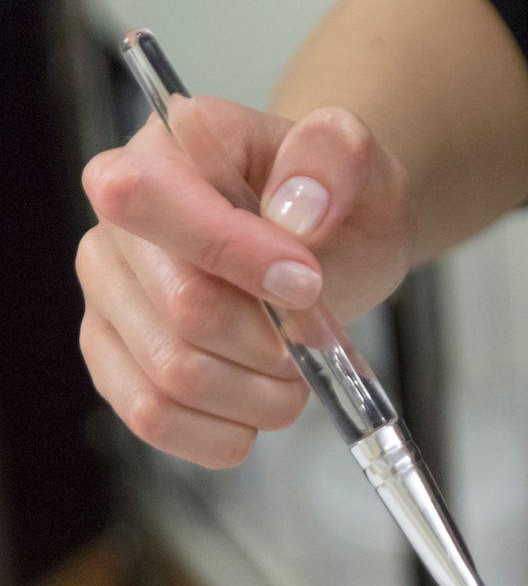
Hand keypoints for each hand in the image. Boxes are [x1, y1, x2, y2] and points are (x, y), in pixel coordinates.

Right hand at [77, 99, 415, 467]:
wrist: (332, 249)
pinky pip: (154, 419)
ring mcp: (109, 302)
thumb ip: (333, 156)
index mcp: (163, 153)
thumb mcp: (359, 159)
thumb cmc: (333, 205)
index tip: (306, 282)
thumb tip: (298, 210)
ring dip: (258, 394)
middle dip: (270, 339)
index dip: (232, 252)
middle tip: (312, 335)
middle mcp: (117, 228)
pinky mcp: (117, 365)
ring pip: (172, 376)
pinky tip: (257, 410)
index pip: (147, 198)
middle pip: (182, 308)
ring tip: (292, 372)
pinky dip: (224, 433)